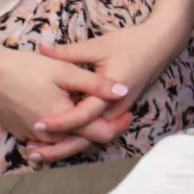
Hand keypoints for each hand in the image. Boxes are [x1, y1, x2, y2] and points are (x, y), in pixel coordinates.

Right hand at [0, 46, 133, 163]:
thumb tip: (124, 90)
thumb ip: (96, 84)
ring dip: (82, 133)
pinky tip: (70, 118)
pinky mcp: (20, 132)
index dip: (117, 125)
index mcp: (63, 120)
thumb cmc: (25, 68)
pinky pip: (48, 139)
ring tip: (98, 116)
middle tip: (120, 116)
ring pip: (65, 142)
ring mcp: (32, 136)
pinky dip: (62, 132)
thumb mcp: (65, 71)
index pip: (99, 133)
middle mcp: (48, 135)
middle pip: (83, 142)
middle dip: (103, 130)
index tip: (130, 113)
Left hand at [36, 16, 190, 153]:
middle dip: (60, 147)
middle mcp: (115, 109)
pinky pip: (96, 129)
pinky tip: (59, 134)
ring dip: (67, 143)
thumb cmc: (132, 43)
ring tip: (39, 147)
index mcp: (111, 94)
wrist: (161, 44)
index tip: (38, 124)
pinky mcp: (117, 111)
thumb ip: (68, 52)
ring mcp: (118, 112)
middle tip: (32, 150)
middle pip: (86, 138)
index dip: (59, 123)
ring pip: (91, 138)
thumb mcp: (98, 46)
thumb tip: (42, 49)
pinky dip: (78, 135)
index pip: (82, 116)